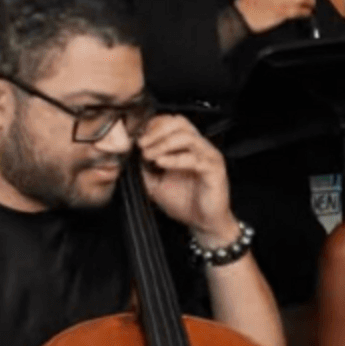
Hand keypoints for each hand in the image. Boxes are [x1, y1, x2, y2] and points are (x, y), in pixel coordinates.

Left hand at [136, 115, 238, 245]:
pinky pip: (194, 158)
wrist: (203, 224)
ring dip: (163, 143)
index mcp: (188, 147)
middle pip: (179, 122)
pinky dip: (175, 159)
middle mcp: (200, 147)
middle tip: (141, 144)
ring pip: (186, 136)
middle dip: (156, 131)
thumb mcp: (155, 184)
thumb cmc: (186, 203)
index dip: (153, 125)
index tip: (138, 137)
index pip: (172, 122)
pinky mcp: (214, 169)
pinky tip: (161, 163)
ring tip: (149, 155)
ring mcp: (208, 156)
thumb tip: (130, 156)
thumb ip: (144, 169)